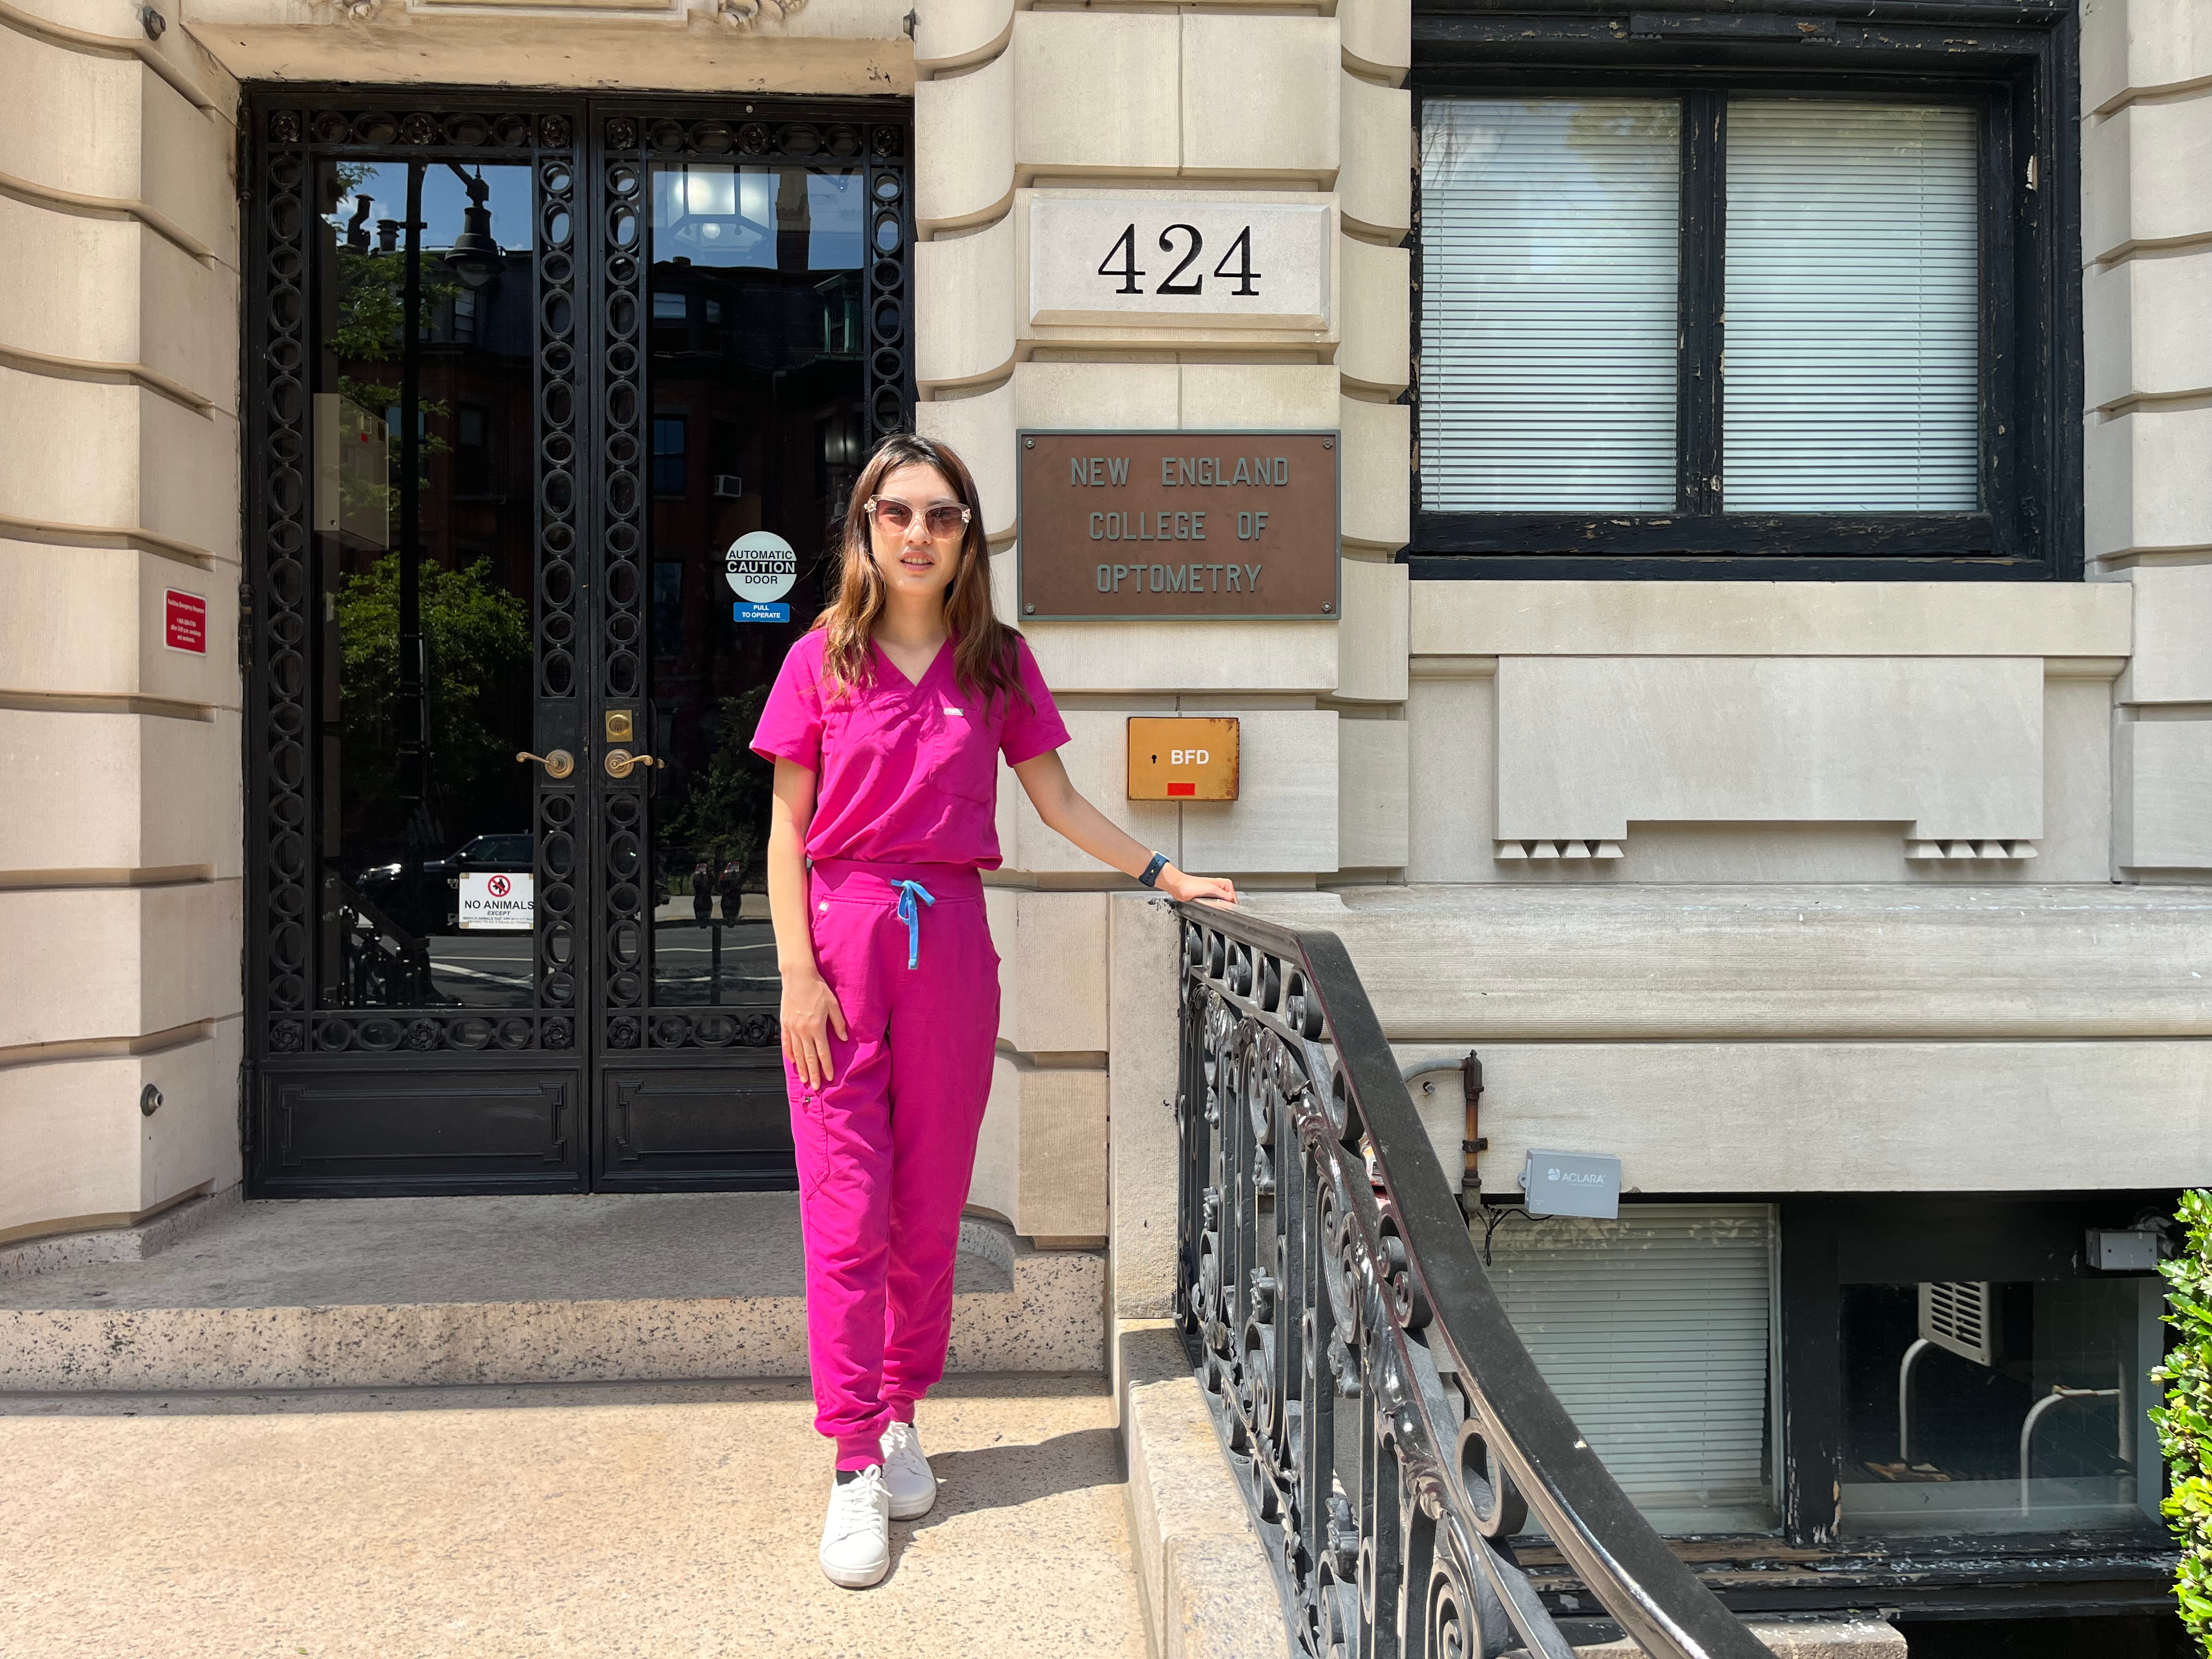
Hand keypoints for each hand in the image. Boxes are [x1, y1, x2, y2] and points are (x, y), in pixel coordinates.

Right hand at [781, 968, 849, 1089]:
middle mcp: (803, 1031)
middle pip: (809, 1057)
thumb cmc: (817, 989)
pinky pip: (787, 1043)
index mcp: (816, 1027)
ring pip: (797, 1053)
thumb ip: (838, 1023)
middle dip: (813, 1073)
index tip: (829, 1077)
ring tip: (804, 1079)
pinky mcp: (785, 1024)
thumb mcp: (833, 1004)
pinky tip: (792, 1062)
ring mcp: (792, 1028)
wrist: (798, 977)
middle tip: (816, 1086)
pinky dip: (790, 1054)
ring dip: (801, 1068)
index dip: (826, 1066)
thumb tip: (843, 1039)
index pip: (822, 1052)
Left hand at [1162, 866, 1235, 905]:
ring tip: (1209, 905)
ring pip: (1222, 904)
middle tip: (1215, 907)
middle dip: (1224, 906)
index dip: (1231, 904)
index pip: (1234, 898)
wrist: (1179, 887)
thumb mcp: (1212, 890)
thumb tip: (1232, 901)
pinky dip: (1213, 908)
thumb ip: (1224, 896)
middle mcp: (1220, 887)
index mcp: (1225, 883)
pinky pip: (1215, 906)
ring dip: (1218, 907)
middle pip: (1229, 902)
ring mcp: (1215, 893)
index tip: (1227, 909)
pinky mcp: (1208, 898)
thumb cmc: (1190, 886)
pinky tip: (1207, 907)